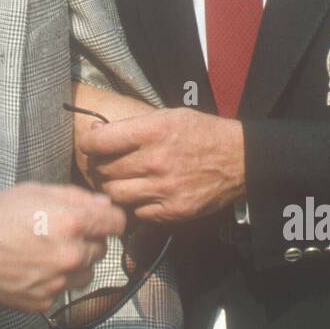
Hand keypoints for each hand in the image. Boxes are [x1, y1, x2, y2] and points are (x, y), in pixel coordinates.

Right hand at [0, 184, 125, 313]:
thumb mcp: (36, 191)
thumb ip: (76, 196)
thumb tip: (105, 204)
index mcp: (73, 222)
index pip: (117, 222)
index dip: (109, 218)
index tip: (100, 219)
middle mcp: (72, 255)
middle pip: (103, 248)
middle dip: (88, 240)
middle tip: (62, 233)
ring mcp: (60, 281)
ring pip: (87, 273)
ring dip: (76, 264)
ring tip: (49, 253)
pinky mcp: (46, 301)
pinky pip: (65, 291)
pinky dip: (56, 281)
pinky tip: (35, 269)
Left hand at [82, 107, 244, 223]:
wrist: (240, 159)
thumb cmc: (201, 133)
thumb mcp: (169, 116)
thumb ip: (133, 126)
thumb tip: (96, 133)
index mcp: (153, 132)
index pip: (100, 142)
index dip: (88, 144)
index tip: (90, 145)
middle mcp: (155, 161)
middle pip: (104, 171)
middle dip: (98, 166)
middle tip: (103, 164)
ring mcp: (164, 189)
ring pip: (114, 195)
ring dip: (111, 188)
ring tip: (118, 181)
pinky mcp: (172, 211)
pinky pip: (136, 212)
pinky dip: (134, 204)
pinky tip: (141, 193)